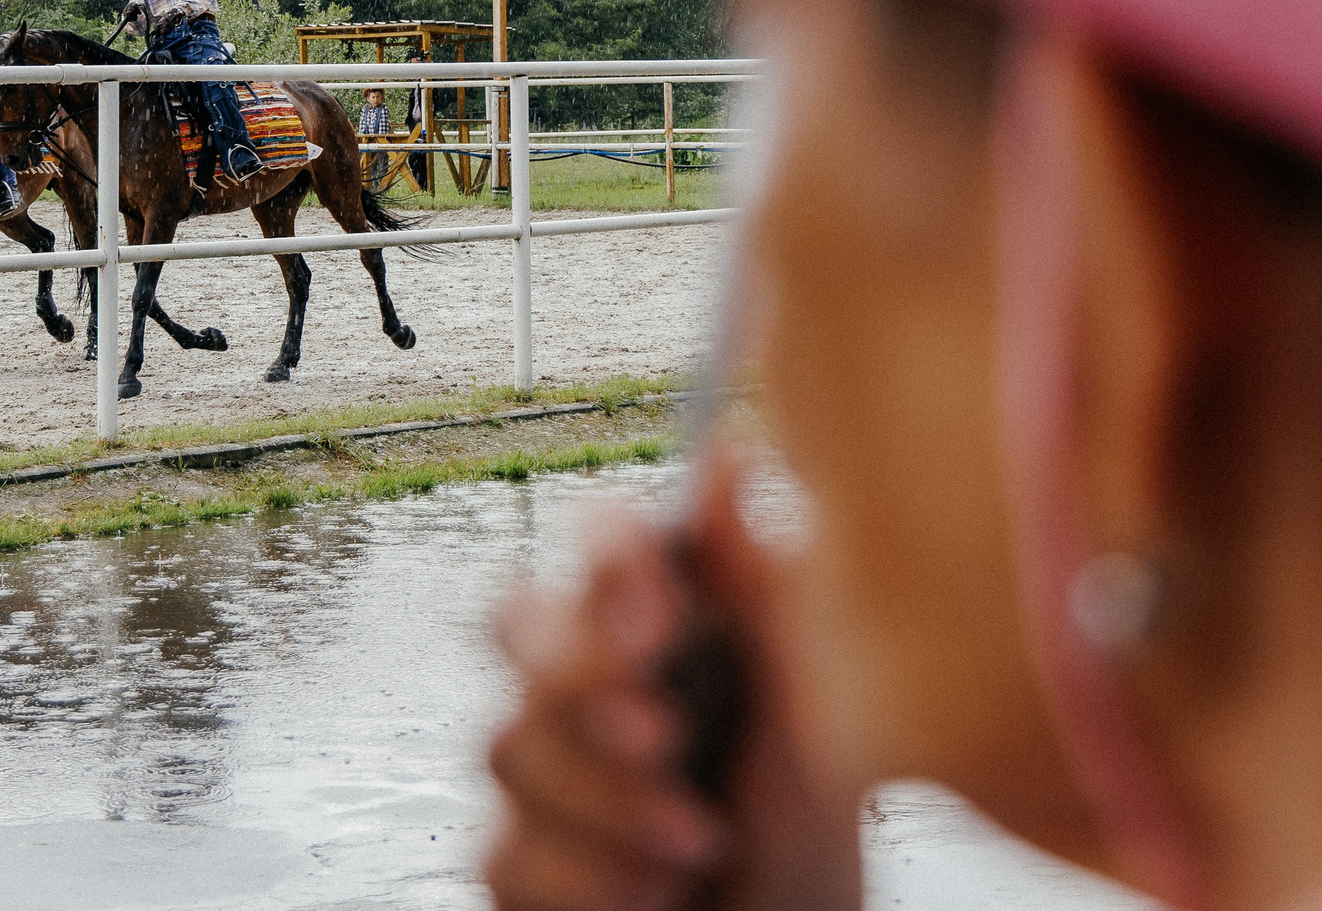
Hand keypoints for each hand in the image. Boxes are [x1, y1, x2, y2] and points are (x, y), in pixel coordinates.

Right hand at [484, 447, 860, 910]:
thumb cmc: (804, 817)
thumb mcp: (817, 706)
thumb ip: (764, 588)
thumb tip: (730, 455)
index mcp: (659, 617)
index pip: (599, 539)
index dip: (608, 562)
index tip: (662, 619)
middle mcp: (583, 675)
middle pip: (513, 620)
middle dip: (580, 676)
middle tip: (665, 735)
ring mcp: (540, 765)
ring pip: (510, 745)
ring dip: (611, 801)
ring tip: (702, 841)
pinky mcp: (517, 857)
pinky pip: (504, 853)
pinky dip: (587, 880)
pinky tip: (655, 891)